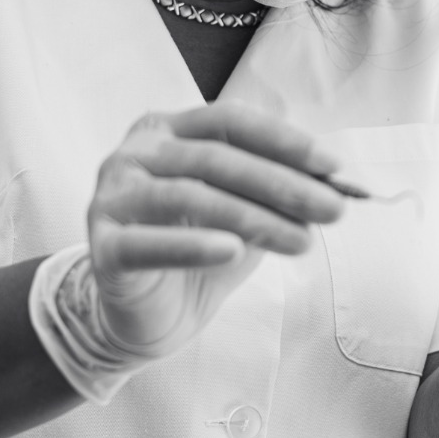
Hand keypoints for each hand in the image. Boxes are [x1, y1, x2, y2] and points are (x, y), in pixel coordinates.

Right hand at [86, 102, 343, 360]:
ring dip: (253, 218)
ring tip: (302, 242)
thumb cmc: (200, 250)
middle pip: (215, 158)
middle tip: (334, 209)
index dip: (284, 141)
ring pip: (188, 196)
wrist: (148, 316)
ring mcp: (112, 196)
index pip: (231, 121)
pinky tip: (231, 252)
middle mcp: (137, 152)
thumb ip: (278, 192)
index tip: (335, 168)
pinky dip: (192, 245)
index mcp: (170, 130)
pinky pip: (147, 243)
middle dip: (282, 184)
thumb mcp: (247, 214)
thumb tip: (336, 182)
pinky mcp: (102, 247)